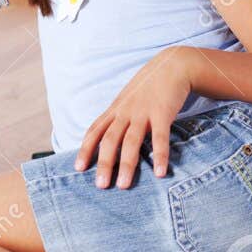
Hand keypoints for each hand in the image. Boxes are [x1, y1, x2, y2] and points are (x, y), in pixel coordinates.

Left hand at [74, 47, 194, 188]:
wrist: (172, 65)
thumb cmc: (149, 87)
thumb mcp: (128, 99)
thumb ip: (119, 117)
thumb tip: (109, 140)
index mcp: (116, 109)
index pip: (95, 130)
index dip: (86, 149)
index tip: (78, 169)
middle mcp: (126, 111)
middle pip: (110, 139)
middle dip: (104, 163)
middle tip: (100, 185)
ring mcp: (144, 112)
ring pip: (131, 141)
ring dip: (127, 164)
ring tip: (124, 185)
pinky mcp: (163, 113)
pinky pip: (161, 137)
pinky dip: (160, 155)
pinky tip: (160, 173)